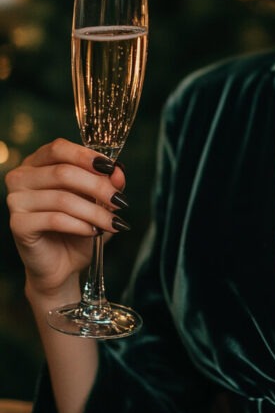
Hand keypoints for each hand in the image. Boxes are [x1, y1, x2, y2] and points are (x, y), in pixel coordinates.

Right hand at [6, 139, 126, 300]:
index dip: (88, 157)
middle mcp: (21, 177)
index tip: (113, 170)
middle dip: (98, 187)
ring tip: (112, 223)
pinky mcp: (18, 224)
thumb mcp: (98, 201)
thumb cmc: (78, 227)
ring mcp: (16, 200)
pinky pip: (55, 220)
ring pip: (62, 198)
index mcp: (37, 163)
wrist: (62, 264)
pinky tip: (94, 232)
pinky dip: (81, 225)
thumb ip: (107, 183)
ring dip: (94, 211)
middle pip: (63, 172)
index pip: (59, 148)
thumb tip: (118, 172)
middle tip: (120, 202)